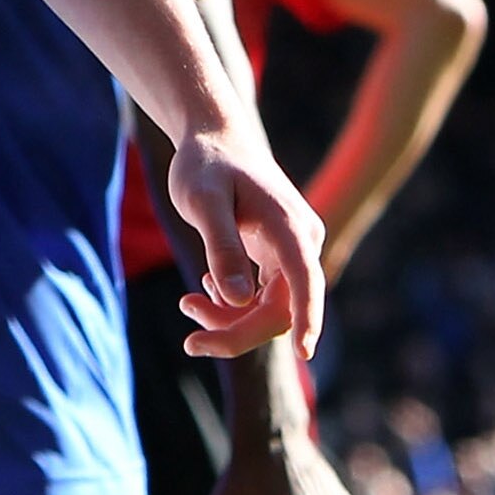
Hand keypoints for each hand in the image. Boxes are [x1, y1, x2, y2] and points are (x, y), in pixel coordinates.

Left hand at [166, 128, 325, 359]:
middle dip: (237, 331)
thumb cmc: (206, 165)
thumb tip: (238, 299)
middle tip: (190, 344)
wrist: (214, 140)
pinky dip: (234, 305)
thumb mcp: (203, 202)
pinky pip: (263, 298)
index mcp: (290, 228)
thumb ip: (222, 247)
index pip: (306, 281)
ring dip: (231, 320)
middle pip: (281, 308)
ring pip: (270, 308)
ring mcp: (293, 253)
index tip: (303, 354)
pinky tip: (206, 288)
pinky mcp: (279, 259)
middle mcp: (301, 243)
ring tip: (187, 304)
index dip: (306, 319)